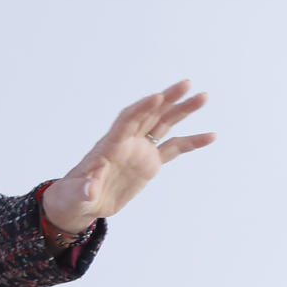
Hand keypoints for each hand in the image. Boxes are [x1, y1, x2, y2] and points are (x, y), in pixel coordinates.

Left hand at [41, 79, 214, 233]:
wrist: (82, 202)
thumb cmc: (74, 195)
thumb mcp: (77, 194)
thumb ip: (85, 189)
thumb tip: (90, 188)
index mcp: (110, 145)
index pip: (127, 120)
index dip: (142, 108)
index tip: (158, 96)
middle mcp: (127, 142)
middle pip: (149, 114)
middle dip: (167, 99)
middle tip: (187, 84)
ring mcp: (140, 150)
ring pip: (164, 124)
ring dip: (182, 110)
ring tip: (203, 97)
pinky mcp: (150, 163)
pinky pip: (174, 148)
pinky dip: (191, 141)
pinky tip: (211, 135)